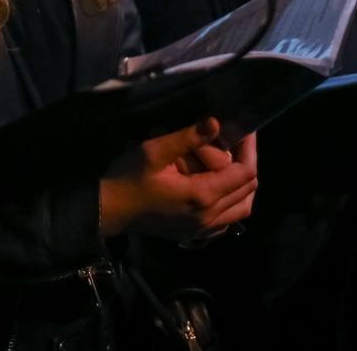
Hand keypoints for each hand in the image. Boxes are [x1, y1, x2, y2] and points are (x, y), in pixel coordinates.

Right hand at [100, 118, 256, 243]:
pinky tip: (218, 188)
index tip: (245, 129)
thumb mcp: (153, 151)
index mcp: (202, 195)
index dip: (250, 149)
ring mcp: (202, 230)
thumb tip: (216, 123)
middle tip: (237, 142)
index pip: (245, 173)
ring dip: (243, 185)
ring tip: (232, 163)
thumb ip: (186, 138)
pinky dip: (231, 203)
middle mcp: (209, 216)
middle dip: (247, 163)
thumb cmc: (127, 178)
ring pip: (241, 208)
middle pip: (248, 190)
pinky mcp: (194, 234)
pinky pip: (227, 221)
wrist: (106, 210)